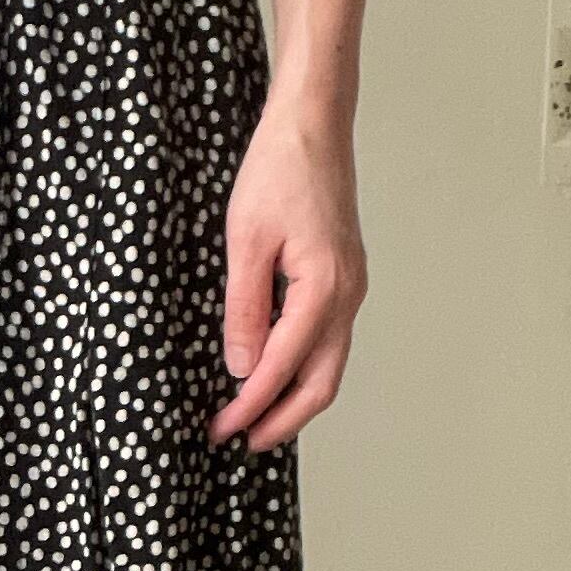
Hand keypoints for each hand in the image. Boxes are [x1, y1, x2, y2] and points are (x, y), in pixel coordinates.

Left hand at [210, 97, 367, 454]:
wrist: (313, 127)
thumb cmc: (279, 171)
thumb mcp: (244, 241)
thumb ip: (243, 309)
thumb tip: (240, 367)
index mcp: (323, 289)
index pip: (281, 369)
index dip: (249, 407)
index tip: (220, 429)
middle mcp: (346, 296)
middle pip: (319, 385)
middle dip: (280, 421)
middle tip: (240, 443)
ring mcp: (351, 289)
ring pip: (328, 365)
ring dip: (293, 398)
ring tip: (256, 418)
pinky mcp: (344, 279)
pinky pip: (327, 340)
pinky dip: (302, 368)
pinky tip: (274, 372)